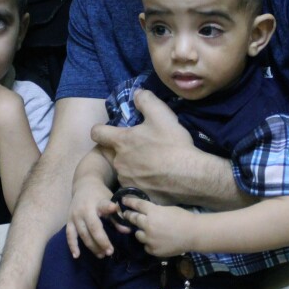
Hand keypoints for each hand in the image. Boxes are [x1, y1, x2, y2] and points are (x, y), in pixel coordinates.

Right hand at [66, 177, 123, 258]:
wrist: (84, 185)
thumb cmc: (100, 194)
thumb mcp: (110, 200)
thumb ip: (117, 216)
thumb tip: (127, 231)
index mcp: (97, 202)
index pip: (103, 205)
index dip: (109, 207)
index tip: (113, 208)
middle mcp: (84, 209)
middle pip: (93, 228)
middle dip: (101, 241)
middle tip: (110, 252)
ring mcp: (75, 216)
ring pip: (83, 234)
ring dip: (92, 246)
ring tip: (101, 255)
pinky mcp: (69, 220)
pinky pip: (70, 235)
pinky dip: (72, 245)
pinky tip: (76, 255)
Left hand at [91, 89, 195, 204]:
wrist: (191, 176)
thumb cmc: (173, 144)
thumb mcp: (161, 114)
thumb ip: (145, 100)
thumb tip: (136, 93)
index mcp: (121, 142)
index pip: (97, 132)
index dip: (101, 129)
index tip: (111, 130)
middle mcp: (119, 163)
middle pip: (113, 153)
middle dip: (123, 150)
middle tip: (143, 148)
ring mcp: (128, 181)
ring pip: (124, 171)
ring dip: (134, 168)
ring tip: (153, 166)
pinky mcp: (138, 195)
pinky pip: (135, 187)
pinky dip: (143, 183)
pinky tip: (157, 180)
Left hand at [121, 196, 193, 257]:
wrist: (193, 234)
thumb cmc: (183, 218)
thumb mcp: (167, 209)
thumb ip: (154, 210)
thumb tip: (145, 211)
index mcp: (153, 212)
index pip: (137, 205)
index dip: (129, 202)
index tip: (123, 201)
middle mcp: (148, 225)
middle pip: (133, 219)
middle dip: (129, 216)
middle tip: (127, 214)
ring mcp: (150, 238)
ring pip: (138, 234)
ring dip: (140, 232)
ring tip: (147, 231)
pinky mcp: (153, 250)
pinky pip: (146, 246)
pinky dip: (149, 243)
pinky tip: (156, 241)